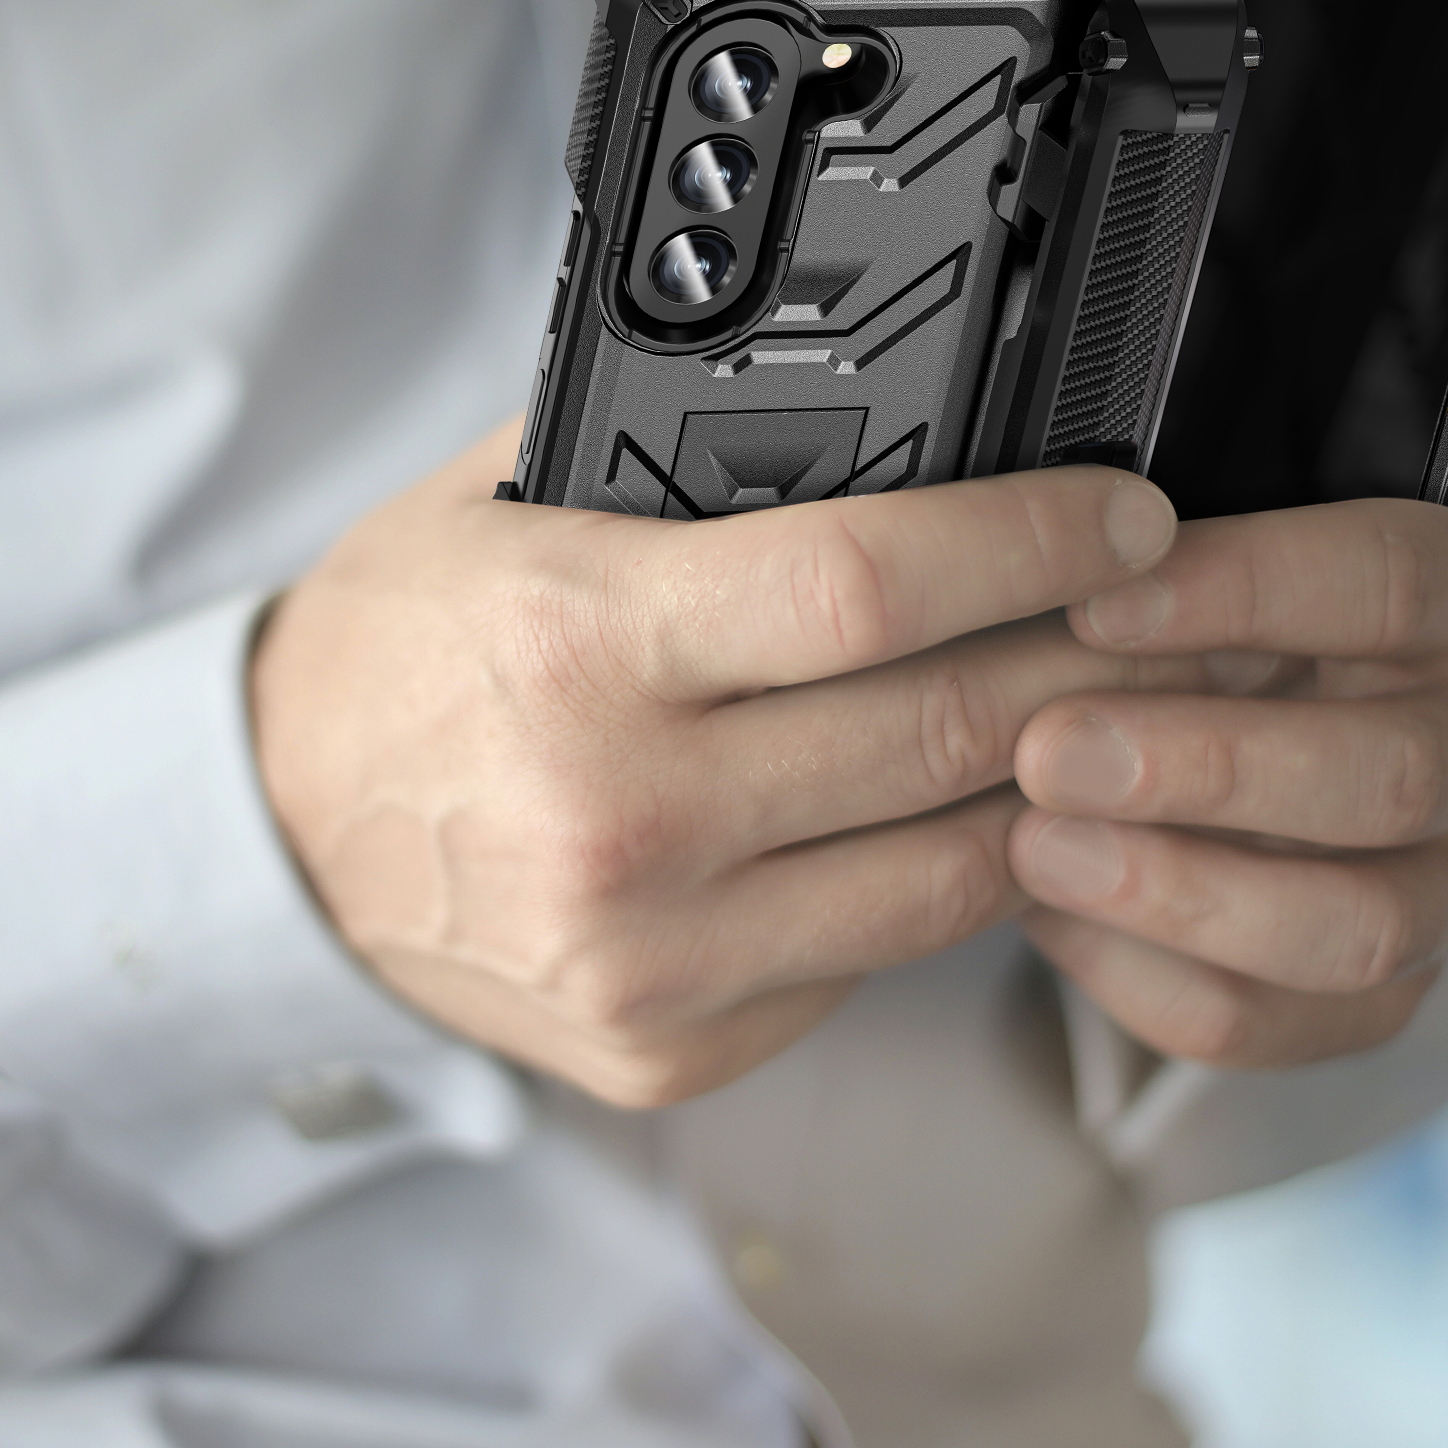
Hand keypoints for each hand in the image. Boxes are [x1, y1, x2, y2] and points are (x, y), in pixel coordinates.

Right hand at [252, 423, 1180, 1105]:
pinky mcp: (671, 1047)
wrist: (278, 842)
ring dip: (1055, 789)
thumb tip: (891, 400)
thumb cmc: (403, 651)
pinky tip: (966, 817)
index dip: (1031, 544)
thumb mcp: (504, 504)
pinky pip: (871, 958)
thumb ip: (677, 450)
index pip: (869, 588)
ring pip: (946, 872)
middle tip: (1169, 614)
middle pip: (940, 734)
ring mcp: (653, 959)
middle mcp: (622, 820)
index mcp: (584, 651)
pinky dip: (935, 882)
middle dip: (1091, 663)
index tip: (1125, 515)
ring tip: (1112, 716)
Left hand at [1007, 498, 1447, 1067]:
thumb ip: (1153, 566)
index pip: (1392, 582)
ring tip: (1037, 847)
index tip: (1095, 602)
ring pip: (1358, 928)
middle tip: (1052, 750)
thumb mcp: (1200, 562)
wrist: (1226, 737)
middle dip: (1211, 767)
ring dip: (1184, 894)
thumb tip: (1044, 575)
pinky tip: (1048, 920)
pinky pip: (1274, 1021)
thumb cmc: (1210, 622)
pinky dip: (1148, 978)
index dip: (1245, 591)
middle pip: (1394, 775)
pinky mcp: (1382, 999)